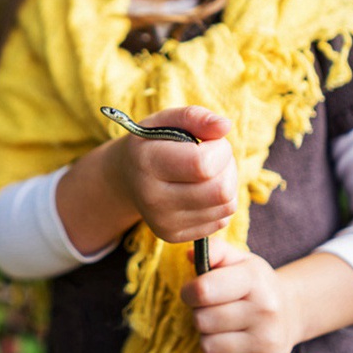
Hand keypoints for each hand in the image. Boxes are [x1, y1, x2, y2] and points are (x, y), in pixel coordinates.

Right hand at [108, 106, 236, 242]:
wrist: (125, 177)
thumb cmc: (151, 143)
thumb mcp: (165, 120)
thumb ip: (195, 117)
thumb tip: (225, 126)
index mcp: (147, 163)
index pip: (203, 165)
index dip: (219, 149)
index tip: (209, 142)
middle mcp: (152, 198)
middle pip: (221, 190)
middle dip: (227, 167)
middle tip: (212, 157)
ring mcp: (163, 222)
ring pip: (226, 207)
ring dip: (227, 184)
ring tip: (207, 172)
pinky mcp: (174, 236)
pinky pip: (221, 221)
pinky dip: (220, 203)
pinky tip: (202, 191)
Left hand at [180, 238, 299, 352]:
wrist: (291, 310)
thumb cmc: (254, 283)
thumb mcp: (238, 259)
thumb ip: (214, 250)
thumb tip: (188, 254)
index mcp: (254, 279)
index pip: (203, 291)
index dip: (189, 292)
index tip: (192, 291)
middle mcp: (265, 310)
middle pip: (202, 321)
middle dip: (199, 314)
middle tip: (211, 309)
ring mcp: (268, 340)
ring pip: (209, 347)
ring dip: (208, 337)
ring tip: (221, 326)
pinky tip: (232, 341)